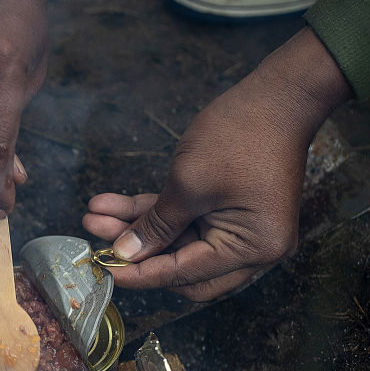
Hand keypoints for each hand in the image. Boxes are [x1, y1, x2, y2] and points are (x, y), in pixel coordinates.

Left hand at [82, 27, 352, 300]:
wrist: (276, 96)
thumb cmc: (238, 138)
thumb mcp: (187, 185)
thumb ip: (156, 226)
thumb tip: (126, 254)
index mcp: (251, 249)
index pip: (185, 274)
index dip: (141, 273)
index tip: (104, 268)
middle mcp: (252, 249)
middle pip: (182, 268)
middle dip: (138, 253)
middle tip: (98, 243)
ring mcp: (242, 230)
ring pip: (178, 243)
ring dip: (138, 229)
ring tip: (92, 214)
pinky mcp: (230, 212)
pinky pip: (186, 222)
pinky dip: (154, 213)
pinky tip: (112, 203)